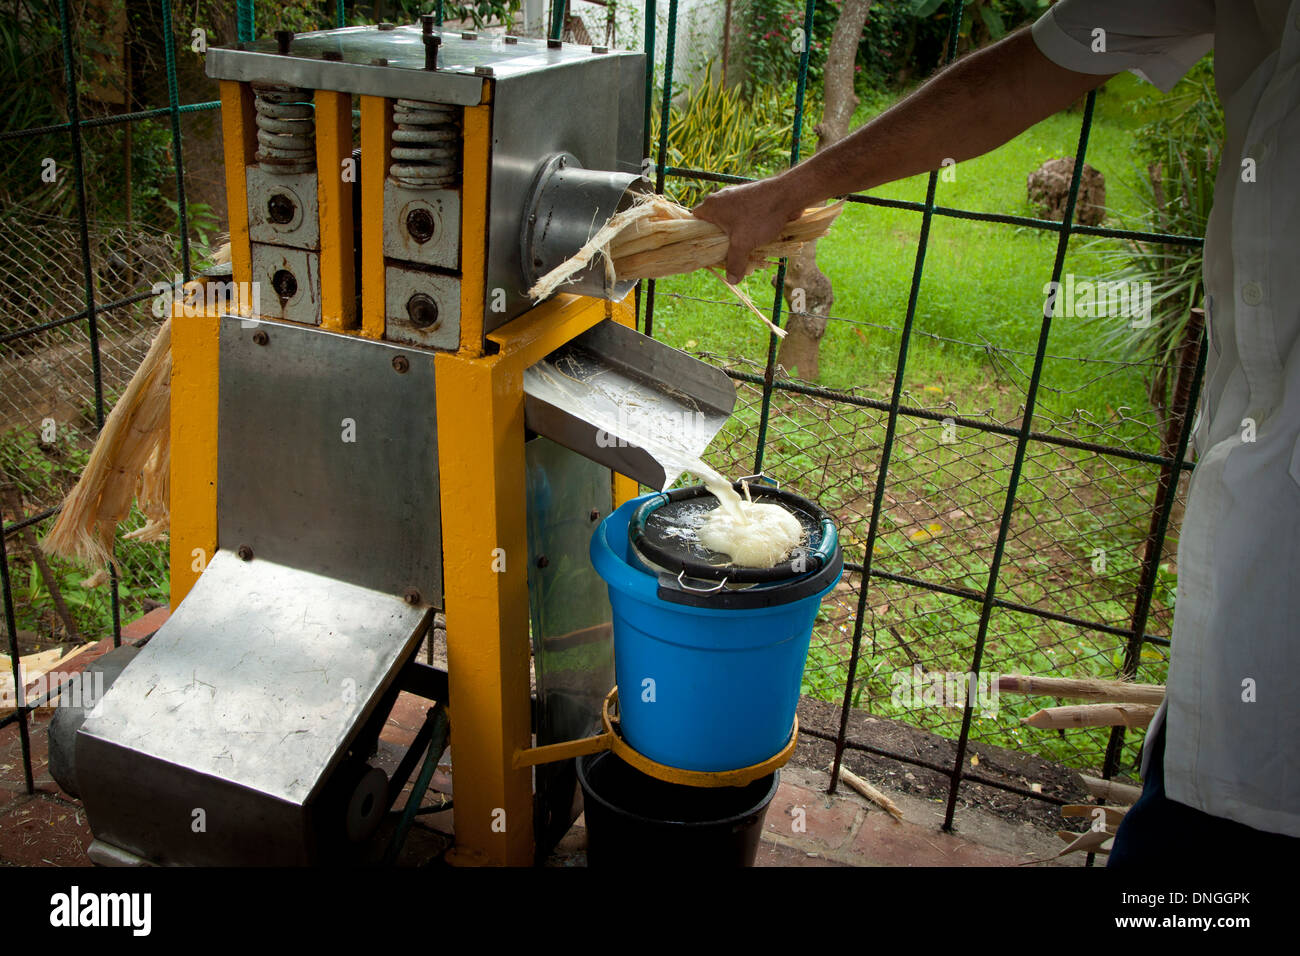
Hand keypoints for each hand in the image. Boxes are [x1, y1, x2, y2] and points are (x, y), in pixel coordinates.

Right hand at [692, 175, 807, 283]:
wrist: (787, 195)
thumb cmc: (760, 216)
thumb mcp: (743, 244)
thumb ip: (735, 262)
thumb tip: (732, 280)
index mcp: (711, 205)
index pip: (694, 222)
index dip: (699, 238)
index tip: (707, 251)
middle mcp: (720, 198)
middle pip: (712, 224)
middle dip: (720, 240)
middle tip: (727, 254)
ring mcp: (735, 196)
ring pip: (729, 220)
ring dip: (735, 235)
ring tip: (743, 248)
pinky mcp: (749, 198)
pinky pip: (742, 216)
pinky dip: (746, 227)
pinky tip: (755, 237)